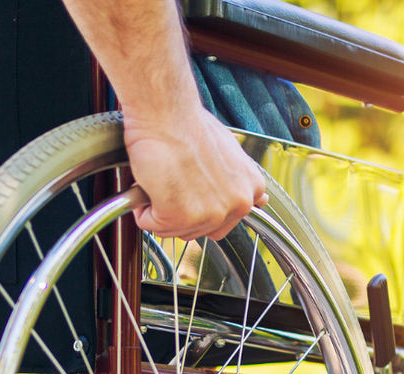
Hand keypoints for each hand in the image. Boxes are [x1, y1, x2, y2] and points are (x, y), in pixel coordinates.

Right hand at [123, 106, 267, 241]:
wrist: (165, 112)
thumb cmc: (189, 125)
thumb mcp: (231, 154)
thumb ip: (241, 182)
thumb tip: (260, 202)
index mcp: (249, 190)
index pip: (223, 222)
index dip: (199, 207)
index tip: (191, 189)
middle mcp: (236, 206)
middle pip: (198, 231)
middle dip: (179, 211)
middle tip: (173, 180)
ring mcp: (210, 214)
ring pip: (174, 230)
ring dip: (160, 208)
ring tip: (164, 178)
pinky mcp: (180, 217)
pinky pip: (151, 225)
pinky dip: (143, 208)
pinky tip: (151, 182)